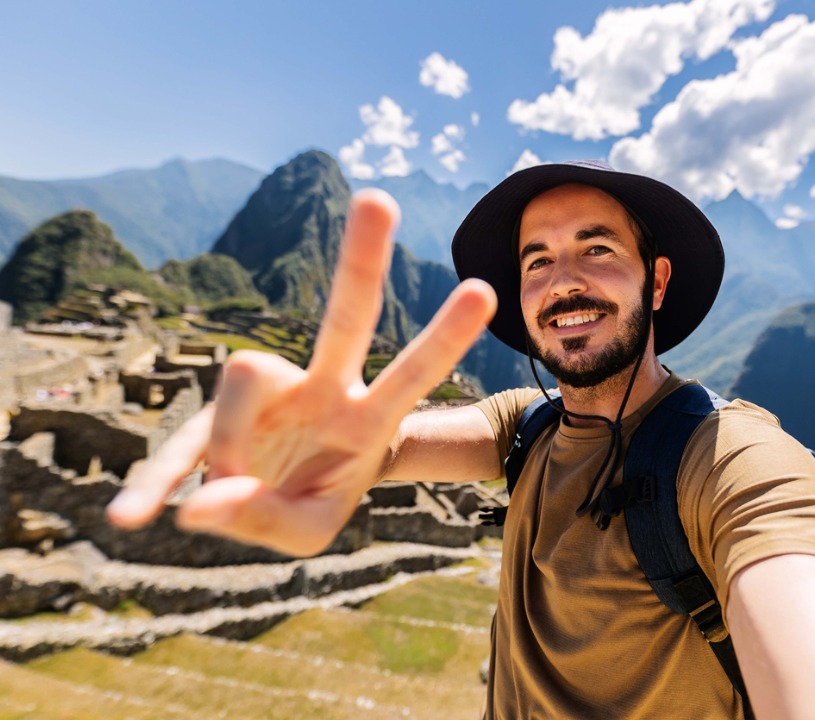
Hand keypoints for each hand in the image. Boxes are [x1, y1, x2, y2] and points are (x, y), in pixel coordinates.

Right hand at [106, 189, 496, 555]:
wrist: (271, 500)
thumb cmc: (309, 503)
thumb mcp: (306, 533)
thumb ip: (264, 519)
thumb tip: (197, 504)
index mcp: (364, 420)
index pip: (409, 376)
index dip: (442, 338)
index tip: (484, 291)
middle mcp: (320, 389)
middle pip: (346, 318)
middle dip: (361, 262)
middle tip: (379, 199)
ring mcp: (267, 392)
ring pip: (243, 373)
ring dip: (228, 445)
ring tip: (215, 505)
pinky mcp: (213, 414)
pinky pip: (181, 438)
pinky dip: (153, 480)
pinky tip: (127, 518)